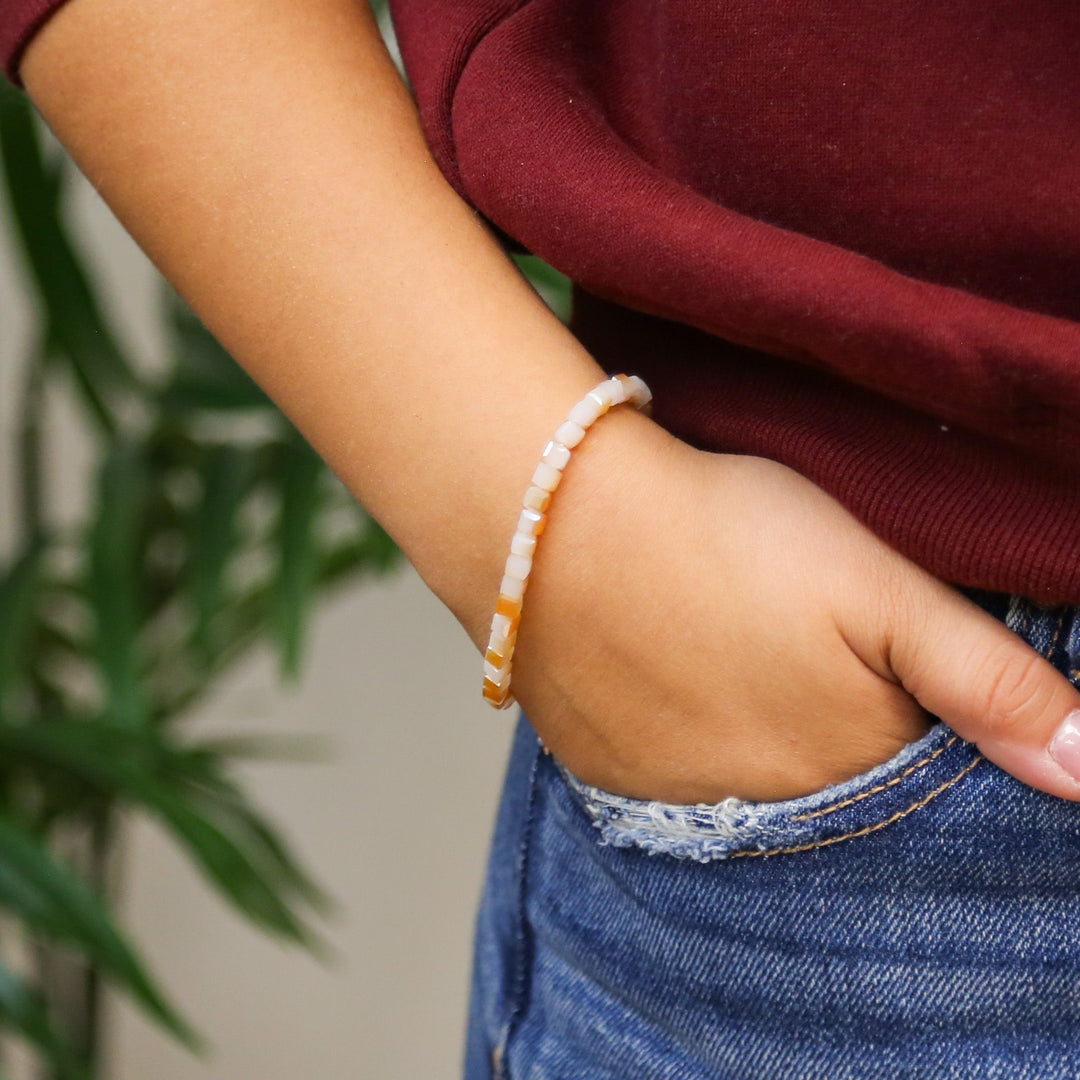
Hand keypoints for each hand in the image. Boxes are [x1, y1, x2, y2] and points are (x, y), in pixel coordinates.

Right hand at [503, 416, 1079, 803]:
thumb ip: (985, 678)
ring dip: (766, 741)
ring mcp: (681, 802)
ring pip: (758, 790)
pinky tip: (681, 679)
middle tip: (797, 645)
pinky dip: (696, 745)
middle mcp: (767, 809)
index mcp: (847, 761)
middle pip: (838, 789)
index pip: (923, 777)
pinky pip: (682, 786)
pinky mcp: (614, 779)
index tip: (882, 657)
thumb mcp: (873, 583)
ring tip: (738, 657)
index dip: (921, 715)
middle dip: (842, 730)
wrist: (555, 523)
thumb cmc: (723, 536)